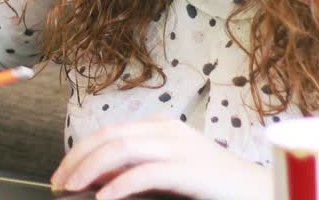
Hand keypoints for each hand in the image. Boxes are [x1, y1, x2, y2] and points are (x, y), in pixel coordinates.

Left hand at [49, 116, 270, 199]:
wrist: (259, 192)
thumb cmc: (214, 186)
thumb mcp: (168, 174)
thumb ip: (136, 171)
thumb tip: (99, 178)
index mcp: (160, 127)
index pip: (108, 132)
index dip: (79, 152)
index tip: (61, 174)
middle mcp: (167, 130)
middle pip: (108, 137)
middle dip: (77, 160)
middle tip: (59, 183)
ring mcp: (179, 147)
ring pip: (120, 149)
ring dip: (90, 169)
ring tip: (73, 188)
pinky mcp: (189, 169)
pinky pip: (145, 173)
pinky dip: (119, 185)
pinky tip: (104, 198)